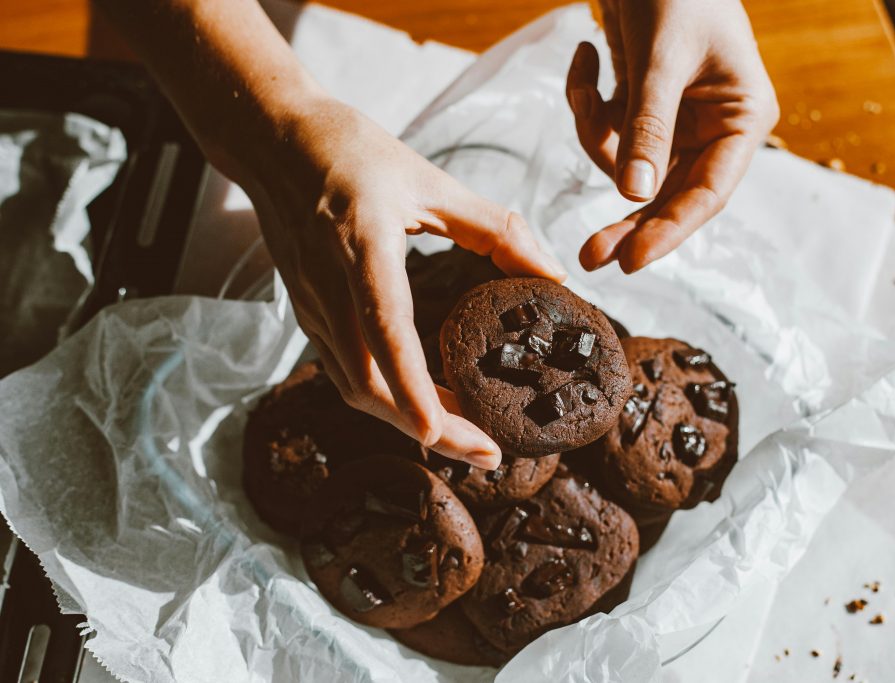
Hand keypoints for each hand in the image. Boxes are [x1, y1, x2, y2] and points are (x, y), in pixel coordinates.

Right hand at [245, 95, 566, 468]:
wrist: (273, 143)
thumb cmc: (351, 153)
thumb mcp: (430, 179)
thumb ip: (496, 228)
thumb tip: (553, 274)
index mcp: (360, 246)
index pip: (383, 327)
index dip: (409, 385)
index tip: (437, 432)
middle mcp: (329, 287)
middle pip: (369, 381)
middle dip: (428, 427)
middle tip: (488, 453)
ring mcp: (313, 307)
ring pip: (356, 387)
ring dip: (410, 421)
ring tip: (470, 438)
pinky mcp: (310, 315)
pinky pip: (349, 372)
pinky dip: (390, 400)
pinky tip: (429, 405)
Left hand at [566, 0, 778, 272]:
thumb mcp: (661, 59)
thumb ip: (649, 127)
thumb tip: (633, 194)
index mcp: (741, 117)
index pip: (708, 193)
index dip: (669, 230)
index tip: (630, 260)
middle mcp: (713, 126)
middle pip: (667, 194)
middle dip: (624, 217)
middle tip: (588, 255)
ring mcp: (676, 118)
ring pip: (626, 162)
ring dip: (593, 131)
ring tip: (583, 82)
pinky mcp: (641, 105)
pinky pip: (607, 129)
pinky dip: (586, 102)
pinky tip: (584, 55)